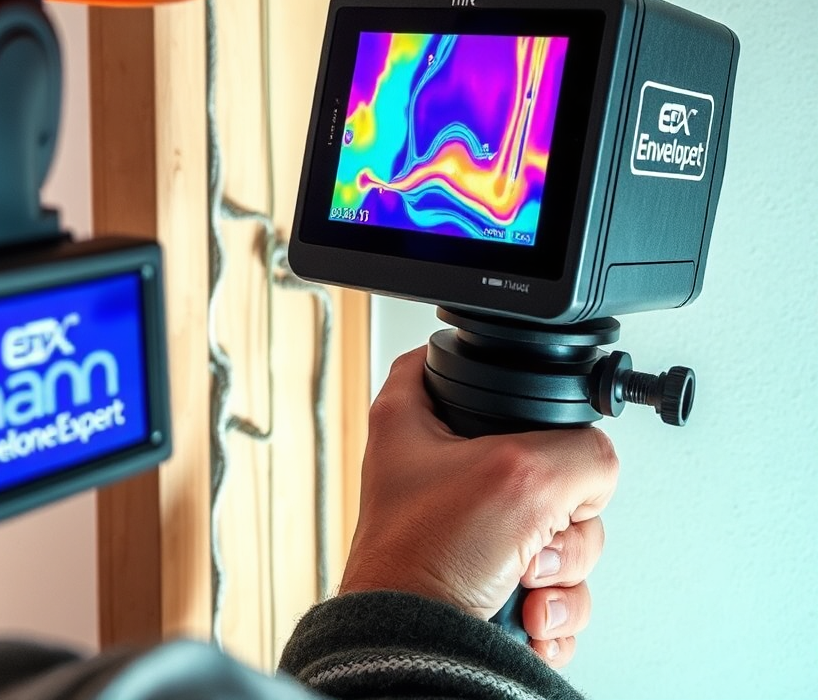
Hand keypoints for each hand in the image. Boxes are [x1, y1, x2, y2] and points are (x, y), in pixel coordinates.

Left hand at [339, 346, 618, 667]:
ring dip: (561, 567)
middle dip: (558, 511)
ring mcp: (464, 524)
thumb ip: (582, 453)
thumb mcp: (522, 478)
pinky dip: (554, 603)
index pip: (454, 360)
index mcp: (414, 420)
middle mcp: (438, 468)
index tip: (526, 394)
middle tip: (533, 529)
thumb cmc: (422, 562)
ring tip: (527, 582)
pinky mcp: (487, 576)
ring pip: (555, 524)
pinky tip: (532, 615)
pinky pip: (551, 578)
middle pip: (537, 456)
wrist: (414, 653)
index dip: (496, 370)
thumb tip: (597, 469)